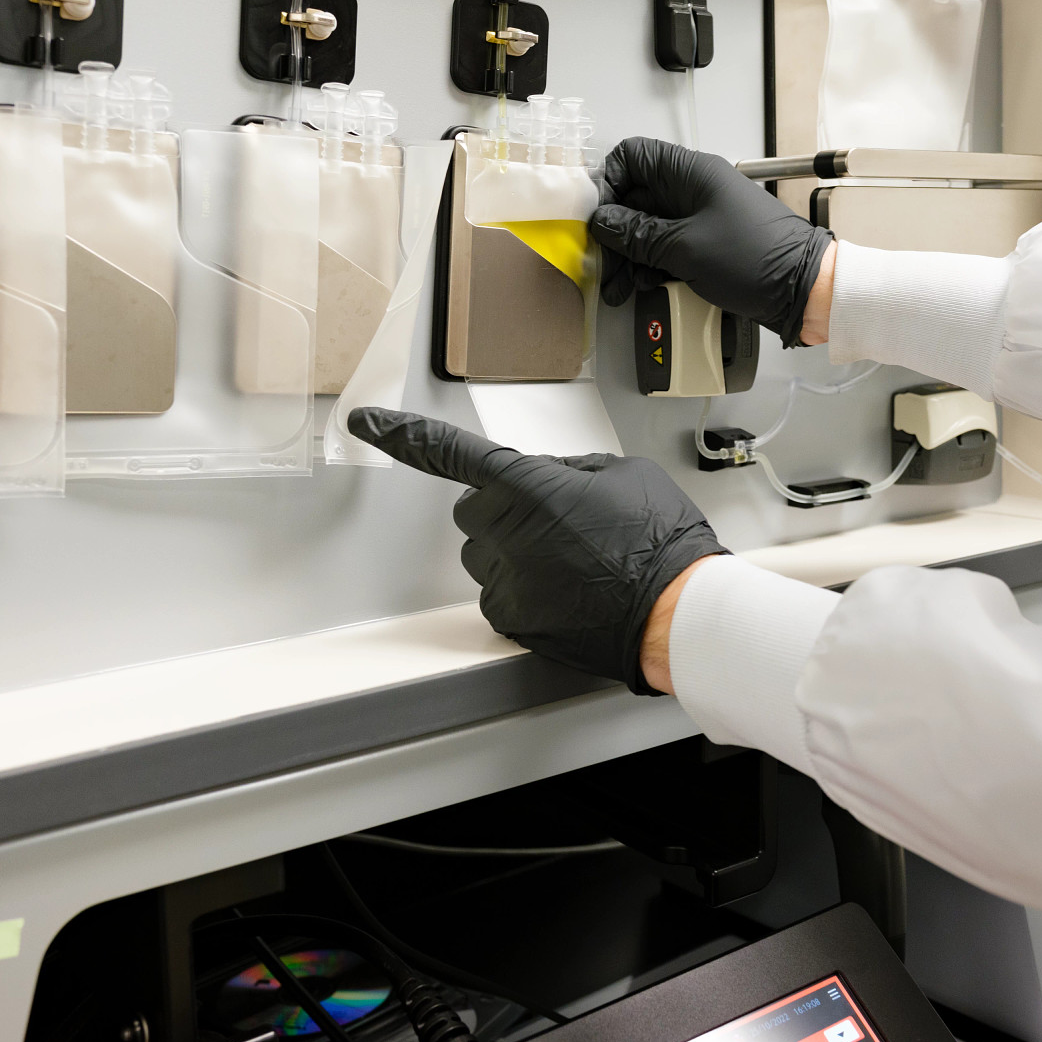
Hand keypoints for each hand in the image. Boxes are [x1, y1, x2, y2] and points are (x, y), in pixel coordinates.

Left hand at [350, 407, 727, 693]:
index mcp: (525, 485)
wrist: (674, 611)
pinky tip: (568, 590)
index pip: (447, 452)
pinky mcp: (511, 618)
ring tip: (573, 562)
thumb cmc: (658, 540)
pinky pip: (499, 593)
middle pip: (472, 510)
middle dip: (502, 509)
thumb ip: (569, 470)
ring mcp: (504, 578)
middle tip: (557, 522)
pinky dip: (524, 589)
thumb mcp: (621, 474)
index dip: (402, 435)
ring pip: (484, 554)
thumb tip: (548, 480)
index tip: (366, 423)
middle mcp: (504, 531)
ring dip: (513, 550)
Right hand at [589, 137, 834, 346]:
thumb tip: (604, 222)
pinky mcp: (706, 243)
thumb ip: (638, 234)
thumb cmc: (759, 259)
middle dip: (616, 231)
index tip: (601, 217)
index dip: (610, 183)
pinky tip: (645, 285)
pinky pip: (666, 247)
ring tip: (621, 285)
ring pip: (648, 226)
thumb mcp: (685, 247)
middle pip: (636, 197)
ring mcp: (700, 217)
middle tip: (605, 262)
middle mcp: (694, 189)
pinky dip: (651, 265)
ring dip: (631, 255)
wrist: (803, 289)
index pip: (634, 156)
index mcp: (692, 173)